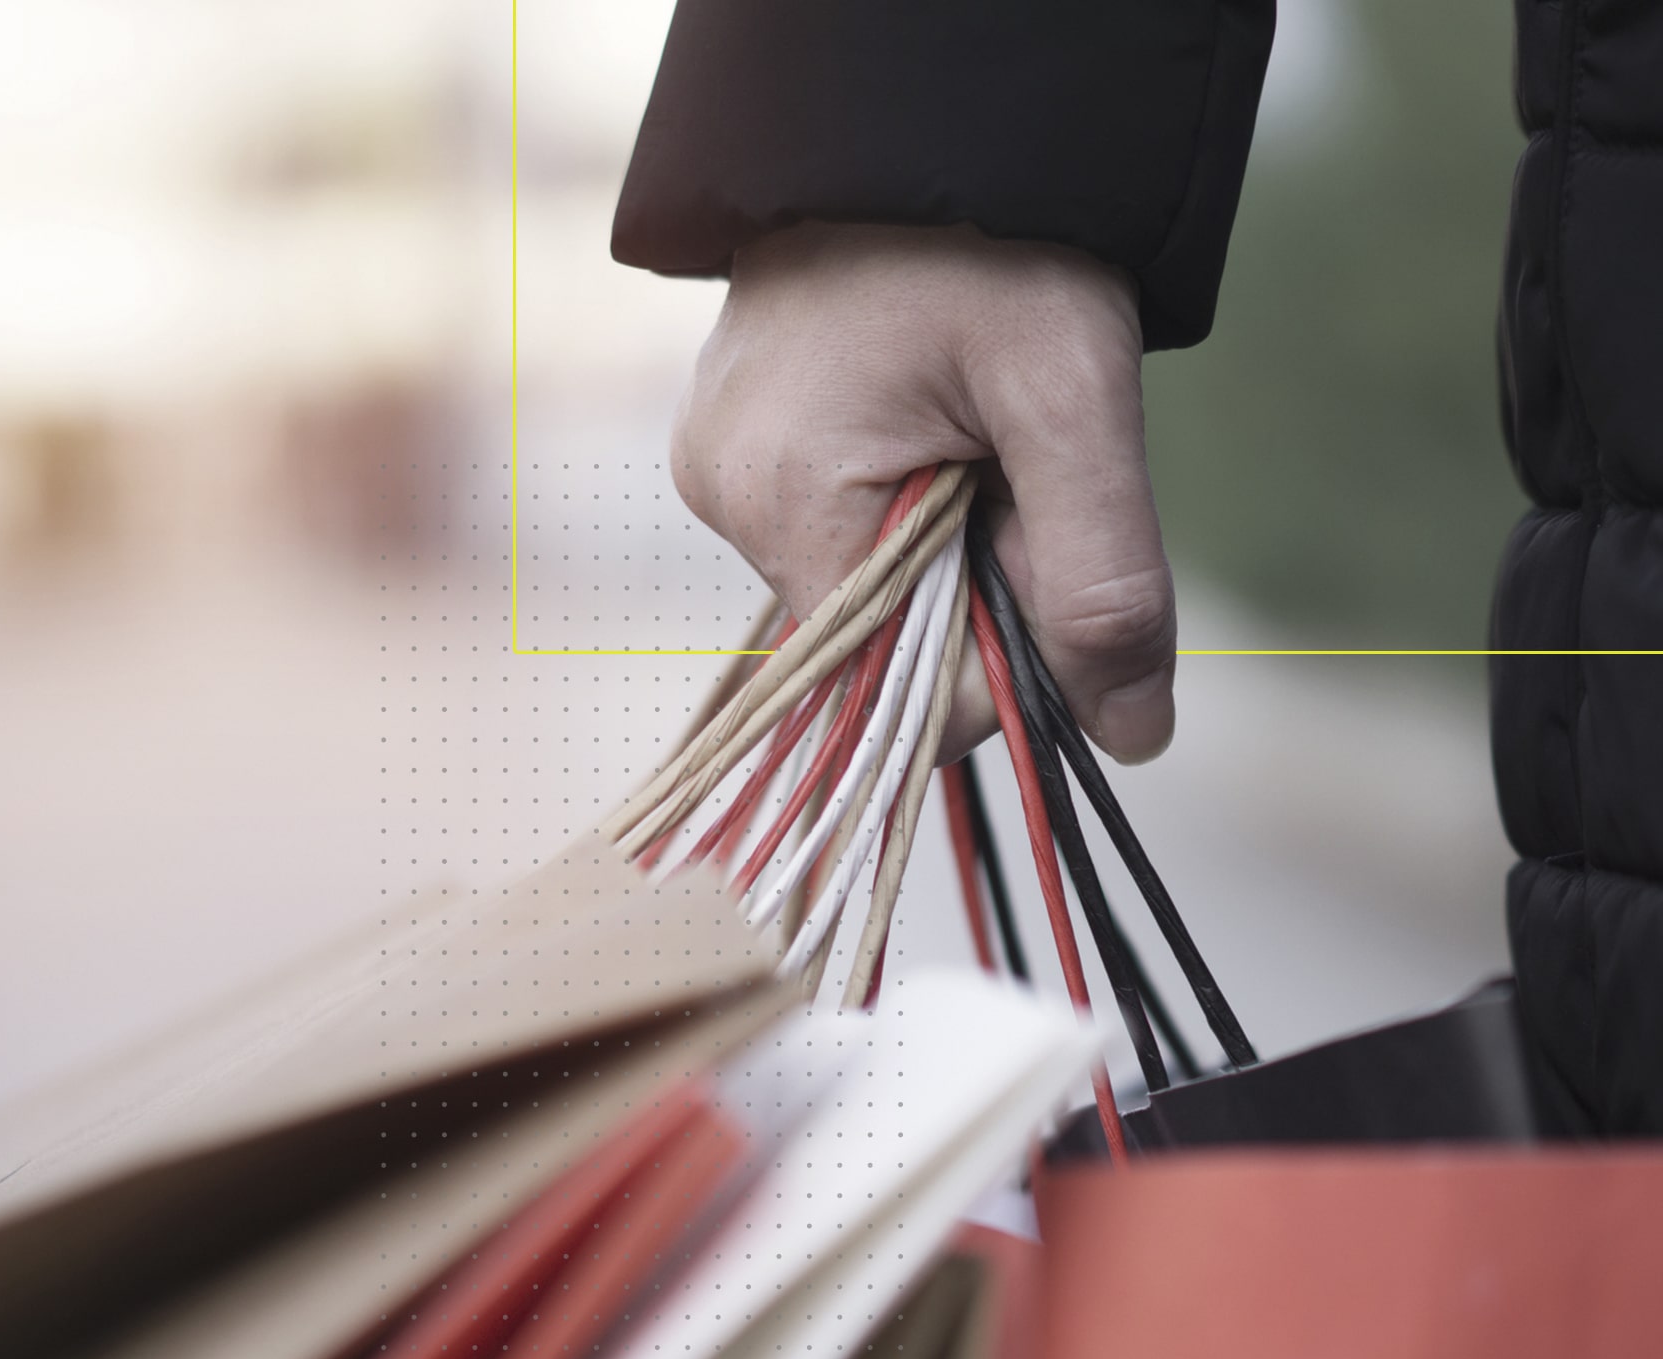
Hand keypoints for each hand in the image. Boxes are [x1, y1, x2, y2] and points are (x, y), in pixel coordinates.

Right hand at [672, 221, 1174, 764]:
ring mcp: (717, 473)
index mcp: (784, 501)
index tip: (1036, 528)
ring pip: (865, 588)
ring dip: (939, 538)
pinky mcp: (730, 449)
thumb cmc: (994, 243)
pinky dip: (899, 505)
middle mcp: (724, 502)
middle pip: (882, 638)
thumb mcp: (1073, 400)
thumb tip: (1132, 740)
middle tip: (1008, 456)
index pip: (899, 687)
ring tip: (961, 418)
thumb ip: (1105, 579)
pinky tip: (919, 418)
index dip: (998, 641)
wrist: (915, 128)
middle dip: (971, 577)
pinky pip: (832, 531)